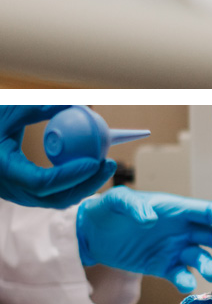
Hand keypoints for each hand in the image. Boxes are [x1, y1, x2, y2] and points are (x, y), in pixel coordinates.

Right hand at [0, 105, 114, 209]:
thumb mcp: (11, 110)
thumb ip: (41, 106)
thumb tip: (78, 102)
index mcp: (3, 169)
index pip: (42, 182)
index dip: (71, 175)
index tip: (95, 160)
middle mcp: (10, 188)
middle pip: (55, 198)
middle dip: (87, 184)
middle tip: (109, 162)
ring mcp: (17, 195)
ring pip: (57, 201)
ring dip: (85, 186)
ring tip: (106, 165)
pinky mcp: (24, 194)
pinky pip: (54, 196)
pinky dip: (75, 185)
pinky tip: (91, 168)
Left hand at [75, 187, 211, 292]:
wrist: (89, 234)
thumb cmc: (107, 210)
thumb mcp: (116, 201)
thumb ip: (133, 205)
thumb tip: (150, 219)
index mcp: (177, 210)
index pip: (206, 211)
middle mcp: (181, 230)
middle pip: (210, 237)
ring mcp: (174, 249)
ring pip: (200, 258)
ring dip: (208, 265)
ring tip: (209, 273)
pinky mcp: (163, 266)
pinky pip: (180, 275)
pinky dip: (186, 281)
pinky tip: (185, 285)